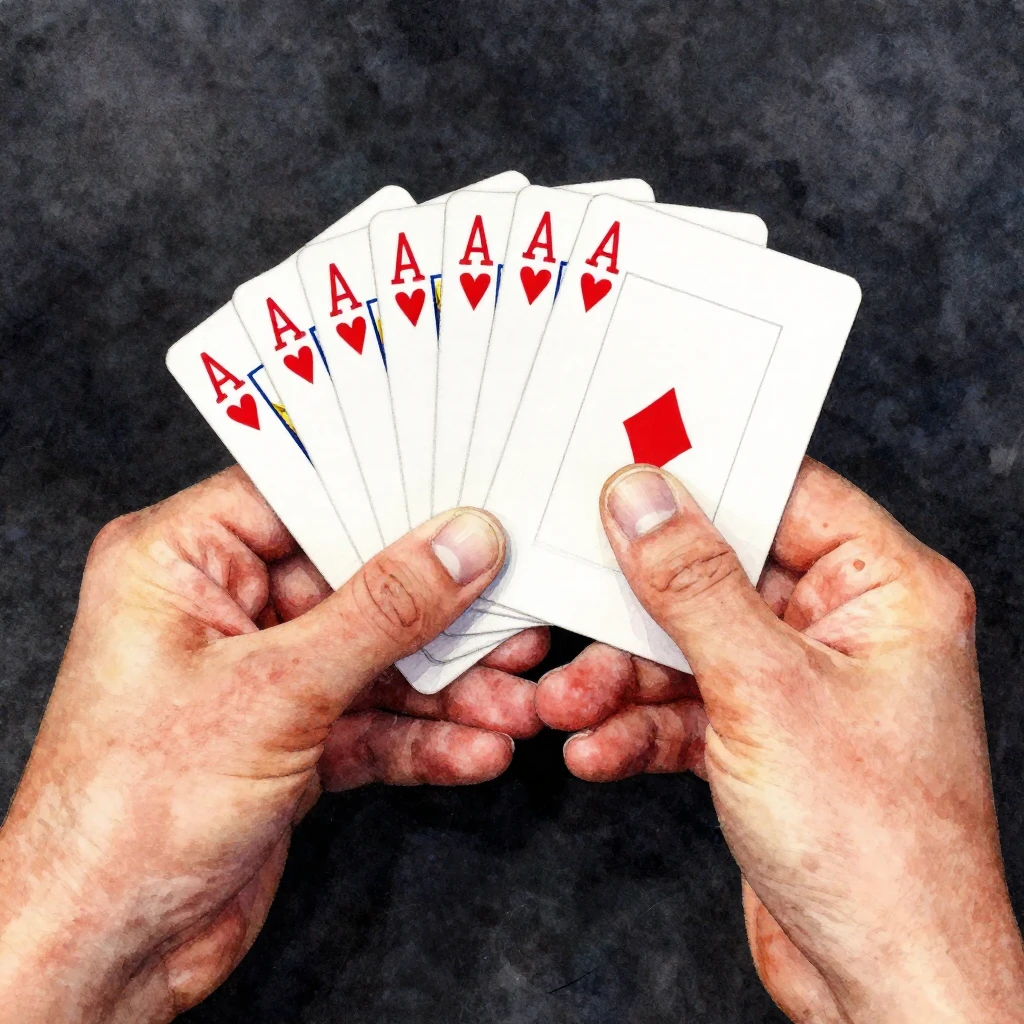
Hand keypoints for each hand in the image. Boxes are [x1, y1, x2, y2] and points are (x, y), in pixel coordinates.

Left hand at [0, 466, 546, 1023]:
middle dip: (442, 617)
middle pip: (357, 585)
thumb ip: (382, 613)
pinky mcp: (289, 739)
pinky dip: (425, 739)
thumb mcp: (275, 691)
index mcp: (180, 562)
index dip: (389, 501)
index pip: (302, 499)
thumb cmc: (128, 812)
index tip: (468, 507)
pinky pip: (372, 721)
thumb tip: (461, 546)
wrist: (103, 948)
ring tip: (517, 703)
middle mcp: (221, 611)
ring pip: (376, 660)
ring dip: (450, 688)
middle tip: (516, 619)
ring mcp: (259, 678)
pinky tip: (477, 750)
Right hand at [538, 458, 1023, 1022]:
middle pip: (719, 576)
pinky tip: (597, 752)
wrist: (886, 983)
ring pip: (690, 649)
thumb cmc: (875, 847)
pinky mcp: (765, 740)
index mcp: (884, 592)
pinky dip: (638, 728)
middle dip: (636, 610)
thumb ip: (693, 585)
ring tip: (566, 707)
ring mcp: (801, 687)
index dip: (702, 480)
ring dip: (621, 681)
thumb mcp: (764, 691)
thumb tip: (643, 498)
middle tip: (572, 605)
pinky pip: (687, 708)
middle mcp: (844, 630)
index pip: (785, 495)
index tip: (624, 470)